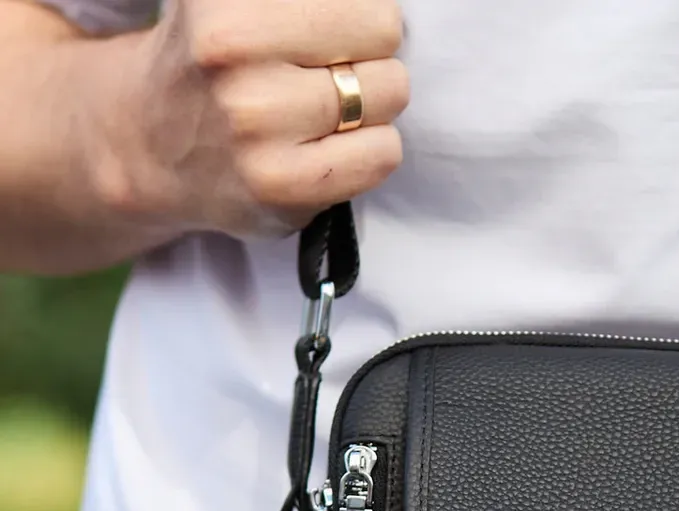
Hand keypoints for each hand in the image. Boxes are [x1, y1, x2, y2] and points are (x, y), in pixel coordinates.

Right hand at [93, 0, 409, 237]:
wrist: (150, 145)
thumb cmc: (215, 64)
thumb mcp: (240, 3)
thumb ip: (313, 3)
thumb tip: (385, 8)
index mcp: (227, 0)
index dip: (357, 12)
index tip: (328, 31)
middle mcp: (234, 52)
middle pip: (384, 31)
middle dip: (368, 51)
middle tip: (329, 71)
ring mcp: (257, 124)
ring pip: (390, 92)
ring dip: (371, 104)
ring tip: (324, 111)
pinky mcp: (283, 186)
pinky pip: (384, 153)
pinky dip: (373, 150)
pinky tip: (332, 149)